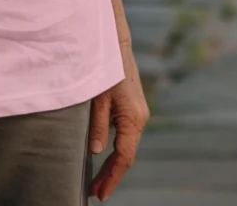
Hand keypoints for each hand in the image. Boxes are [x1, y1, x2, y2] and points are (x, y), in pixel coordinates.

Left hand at [89, 42, 149, 200]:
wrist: (116, 44)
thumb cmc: (106, 68)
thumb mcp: (98, 98)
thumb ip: (98, 126)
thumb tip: (96, 152)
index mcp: (133, 119)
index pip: (124, 157)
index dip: (112, 177)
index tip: (101, 193)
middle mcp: (140, 118)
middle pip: (126, 154)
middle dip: (112, 174)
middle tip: (96, 192)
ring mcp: (138, 113)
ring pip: (126, 144)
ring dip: (113, 162)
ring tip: (97, 178)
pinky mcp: (134, 107)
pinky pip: (125, 133)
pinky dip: (115, 147)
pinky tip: (103, 154)